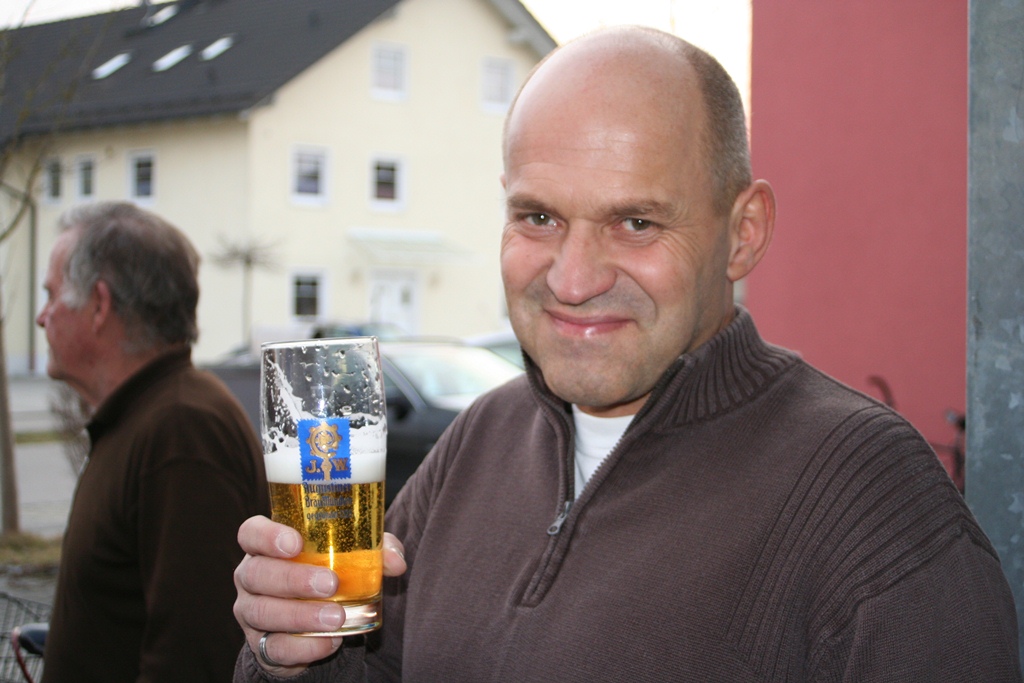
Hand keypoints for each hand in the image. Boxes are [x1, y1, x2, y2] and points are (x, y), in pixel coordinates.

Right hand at [233, 515, 406, 676]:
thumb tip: (395, 562)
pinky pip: (274, 648)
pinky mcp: (262, 644)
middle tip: (330, 583)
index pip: (251, 533)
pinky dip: (304, 647)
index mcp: (267, 546)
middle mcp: (252, 576)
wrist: (316, 621)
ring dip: (300, 615)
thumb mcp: (353, 554)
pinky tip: (329, 642)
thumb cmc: (330, 571)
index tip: (295, 543)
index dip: (267, 535)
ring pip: (262, 611)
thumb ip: (374, 550)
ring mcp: (251, 611)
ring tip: (336, 617)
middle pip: (256, 573)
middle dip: (292, 578)